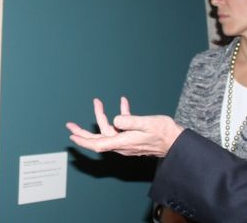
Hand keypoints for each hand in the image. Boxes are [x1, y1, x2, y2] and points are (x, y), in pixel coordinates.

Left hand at [66, 97, 182, 157]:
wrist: (176, 141)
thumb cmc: (163, 132)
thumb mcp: (146, 123)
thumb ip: (130, 121)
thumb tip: (115, 119)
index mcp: (123, 142)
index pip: (98, 144)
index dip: (83, 141)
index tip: (72, 136)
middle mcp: (122, 144)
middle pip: (98, 139)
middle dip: (83, 132)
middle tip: (70, 125)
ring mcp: (127, 142)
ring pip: (108, 131)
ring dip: (102, 117)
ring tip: (98, 101)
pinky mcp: (132, 138)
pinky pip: (121, 128)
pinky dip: (120, 116)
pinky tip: (122, 103)